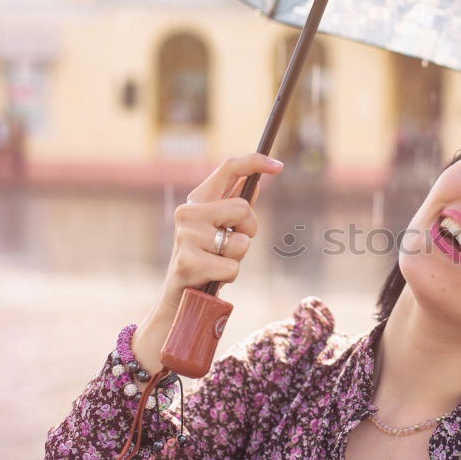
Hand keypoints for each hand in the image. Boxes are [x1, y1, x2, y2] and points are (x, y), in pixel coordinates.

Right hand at [130, 154, 283, 381]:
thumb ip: (235, 206)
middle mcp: (188, 212)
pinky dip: (230, 276)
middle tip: (231, 246)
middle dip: (249, 231)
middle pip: (243, 209)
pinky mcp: (187, 261)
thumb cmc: (207, 259)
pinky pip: (233, 267)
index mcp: (198, 200)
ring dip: (238, 258)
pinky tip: (211, 277)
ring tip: (217, 263)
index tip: (279, 166)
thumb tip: (257, 181)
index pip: (228, 169)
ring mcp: (185, 236)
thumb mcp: (221, 229)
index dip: (255, 162)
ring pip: (241, 242)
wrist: (180, 297)